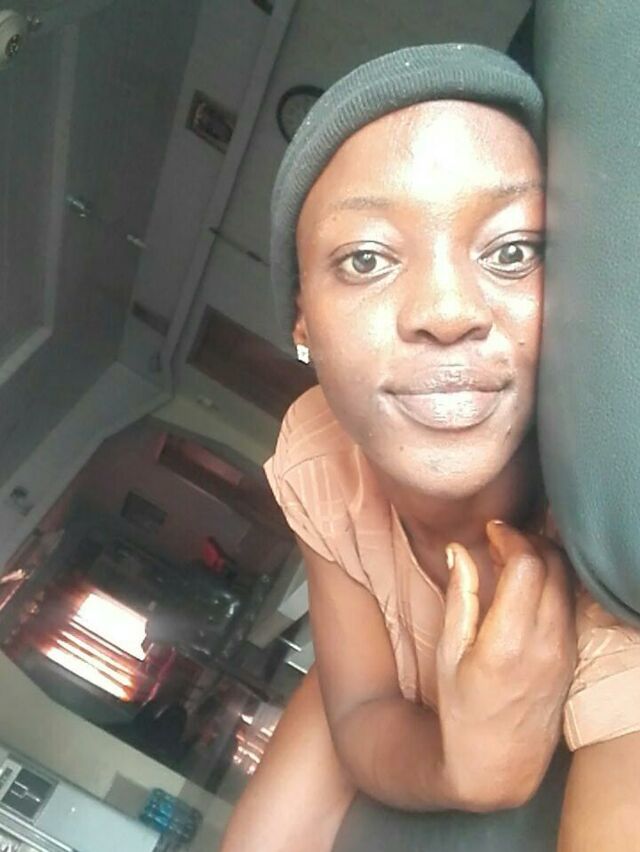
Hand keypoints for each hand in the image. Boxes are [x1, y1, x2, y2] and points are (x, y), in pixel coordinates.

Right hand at [436, 522, 575, 811]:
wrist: (497, 765)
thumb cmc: (461, 710)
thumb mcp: (448, 652)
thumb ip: (460, 596)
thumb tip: (459, 550)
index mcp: (508, 641)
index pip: (527, 564)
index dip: (510, 537)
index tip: (490, 531)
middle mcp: (545, 643)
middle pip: (554, 565)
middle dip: (529, 540)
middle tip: (501, 539)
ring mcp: (564, 651)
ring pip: (568, 581)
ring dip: (545, 557)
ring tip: (512, 558)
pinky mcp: (572, 657)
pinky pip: (570, 603)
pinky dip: (553, 581)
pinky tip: (527, 584)